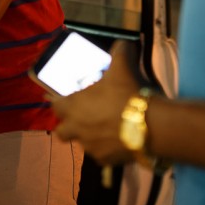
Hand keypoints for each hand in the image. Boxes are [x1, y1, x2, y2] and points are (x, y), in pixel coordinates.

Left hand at [51, 40, 147, 164]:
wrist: (149, 126)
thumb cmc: (127, 94)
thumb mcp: (122, 66)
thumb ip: (118, 52)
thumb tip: (122, 43)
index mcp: (74, 107)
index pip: (55, 105)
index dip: (58, 101)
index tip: (61, 98)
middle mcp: (77, 129)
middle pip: (61, 132)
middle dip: (68, 125)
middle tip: (80, 117)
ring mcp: (90, 147)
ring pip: (82, 143)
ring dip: (88, 136)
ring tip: (104, 128)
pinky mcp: (105, 161)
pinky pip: (100, 155)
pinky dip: (106, 148)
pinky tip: (118, 140)